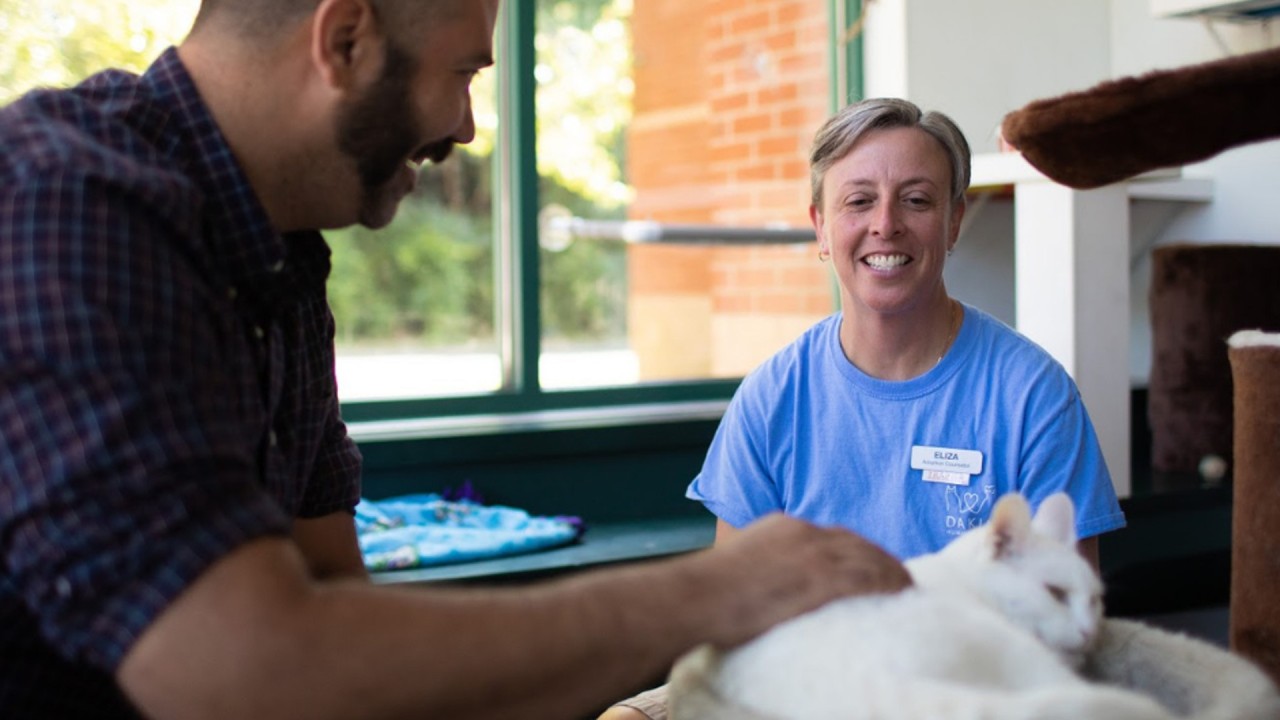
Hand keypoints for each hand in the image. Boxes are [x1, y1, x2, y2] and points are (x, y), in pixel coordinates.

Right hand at [684, 513, 910, 647]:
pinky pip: (867, 576)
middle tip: (897, 576)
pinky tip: (902, 591)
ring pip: (868, 556)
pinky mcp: (820, 577)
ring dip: (891, 570)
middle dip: (878, 557)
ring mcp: (813, 553)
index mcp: (782, 527)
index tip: (868, 564)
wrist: (696, 596)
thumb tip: (763, 591)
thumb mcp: (736, 567)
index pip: (830, 535)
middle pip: (854, 541)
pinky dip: (889, 582)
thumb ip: (760, 569)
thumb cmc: (705, 593)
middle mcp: (802, 532)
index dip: (855, 550)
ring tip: (907, 586)